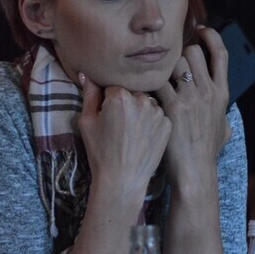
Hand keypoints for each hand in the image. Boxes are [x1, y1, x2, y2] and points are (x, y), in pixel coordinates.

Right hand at [75, 71, 171, 200]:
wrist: (122, 180)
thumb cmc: (100, 152)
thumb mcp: (86, 122)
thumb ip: (89, 94)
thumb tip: (87, 74)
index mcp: (120, 95)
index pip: (113, 85)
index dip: (108, 99)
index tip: (106, 113)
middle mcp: (142, 99)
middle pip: (132, 92)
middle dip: (126, 102)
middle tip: (119, 124)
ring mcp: (158, 112)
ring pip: (146, 103)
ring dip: (140, 111)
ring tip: (132, 132)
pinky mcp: (168, 125)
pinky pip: (158, 115)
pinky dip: (151, 122)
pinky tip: (142, 137)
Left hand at [155, 26, 230, 186]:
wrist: (195, 172)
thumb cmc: (206, 153)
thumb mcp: (224, 130)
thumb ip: (222, 115)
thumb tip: (224, 113)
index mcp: (222, 94)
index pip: (221, 54)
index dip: (211, 37)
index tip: (201, 31)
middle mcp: (208, 92)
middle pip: (193, 53)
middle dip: (178, 54)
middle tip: (166, 64)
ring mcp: (191, 99)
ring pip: (173, 63)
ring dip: (161, 67)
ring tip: (152, 76)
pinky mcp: (172, 108)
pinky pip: (156, 82)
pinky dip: (147, 82)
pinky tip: (140, 86)